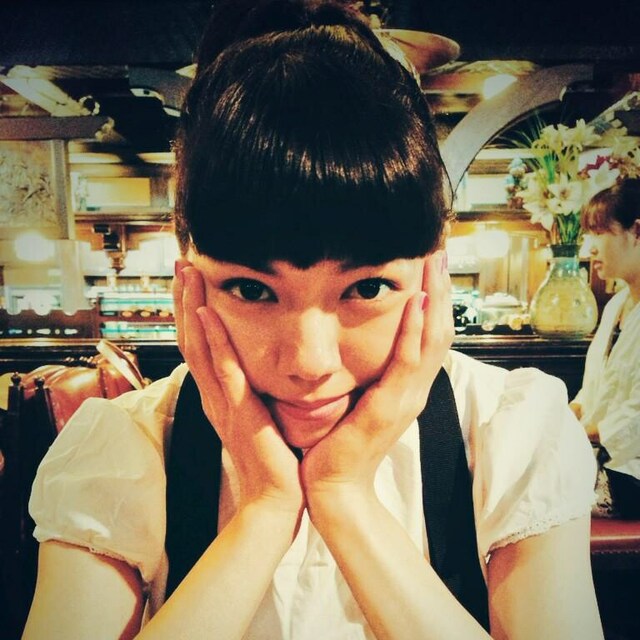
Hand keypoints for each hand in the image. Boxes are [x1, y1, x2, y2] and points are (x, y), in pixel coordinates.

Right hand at [172, 260, 302, 515]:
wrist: (276, 500)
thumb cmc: (274, 461)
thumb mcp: (261, 416)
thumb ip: (256, 391)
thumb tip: (264, 366)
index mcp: (220, 395)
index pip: (200, 345)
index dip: (192, 311)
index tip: (193, 279)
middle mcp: (214, 396)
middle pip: (191, 339)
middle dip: (185, 299)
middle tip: (182, 263)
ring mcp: (222, 403)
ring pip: (199, 348)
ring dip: (191, 309)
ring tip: (187, 275)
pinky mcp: (238, 413)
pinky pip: (223, 371)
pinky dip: (213, 342)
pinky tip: (207, 315)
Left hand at [301, 250, 452, 505]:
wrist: (334, 487)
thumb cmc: (341, 442)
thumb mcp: (361, 399)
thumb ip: (370, 372)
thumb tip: (361, 339)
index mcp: (407, 385)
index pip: (430, 333)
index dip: (435, 297)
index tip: (431, 262)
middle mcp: (415, 389)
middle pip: (439, 329)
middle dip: (441, 288)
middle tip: (440, 247)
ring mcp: (407, 398)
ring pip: (432, 340)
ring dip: (435, 299)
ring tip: (435, 261)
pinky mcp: (389, 408)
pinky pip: (408, 363)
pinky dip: (415, 331)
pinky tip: (418, 302)